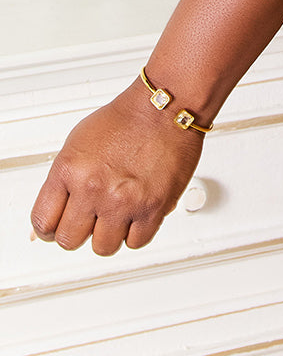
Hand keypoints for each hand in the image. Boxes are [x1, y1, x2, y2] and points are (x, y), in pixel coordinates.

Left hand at [30, 77, 203, 255]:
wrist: (166, 107)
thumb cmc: (127, 119)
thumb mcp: (78, 142)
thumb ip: (62, 180)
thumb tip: (53, 212)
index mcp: (69, 170)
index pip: (42, 223)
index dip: (50, 228)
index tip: (59, 225)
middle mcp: (93, 188)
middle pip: (69, 241)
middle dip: (79, 230)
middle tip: (91, 217)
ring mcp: (122, 201)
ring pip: (102, 248)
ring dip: (109, 233)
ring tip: (118, 212)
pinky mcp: (152, 208)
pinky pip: (136, 243)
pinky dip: (137, 232)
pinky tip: (137, 212)